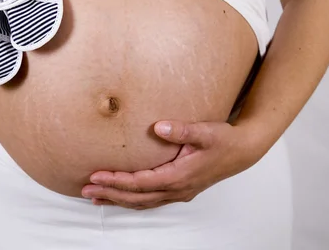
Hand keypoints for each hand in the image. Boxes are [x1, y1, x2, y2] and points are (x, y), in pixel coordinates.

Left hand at [81, 120, 263, 209]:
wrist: (243, 151)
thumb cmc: (224, 140)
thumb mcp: (206, 132)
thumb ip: (183, 130)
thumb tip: (159, 127)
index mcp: (180, 176)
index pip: (141, 182)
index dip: (117, 181)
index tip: (97, 176)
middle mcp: (177, 189)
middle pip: (137, 197)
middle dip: (110, 193)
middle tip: (86, 189)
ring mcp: (179, 192)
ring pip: (142, 202)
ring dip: (118, 200)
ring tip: (95, 197)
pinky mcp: (180, 190)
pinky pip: (150, 200)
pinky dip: (132, 200)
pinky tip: (120, 197)